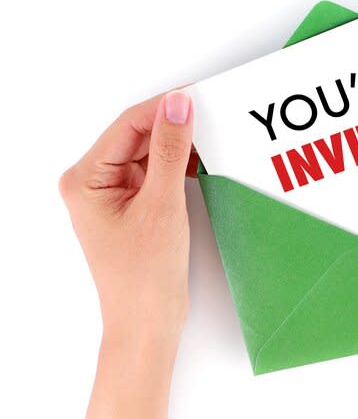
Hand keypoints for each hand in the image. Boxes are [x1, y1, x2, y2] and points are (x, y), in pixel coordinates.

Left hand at [60, 91, 196, 418]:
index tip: (197, 96)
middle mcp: (94, 182)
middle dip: (174, 125)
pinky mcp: (133, 205)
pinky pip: (157, 171)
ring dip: (179, 145)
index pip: (128, 126)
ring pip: (150, 152)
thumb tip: (177, 105)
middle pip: (138, 136)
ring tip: (211, 136)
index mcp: (86, 179)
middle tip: (211, 113)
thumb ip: (169, 151)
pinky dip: (178, 164)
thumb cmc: (144, 276)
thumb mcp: (162, 205)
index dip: (163, 107)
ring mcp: (114, 193)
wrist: (148, 322)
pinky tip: (202, 160)